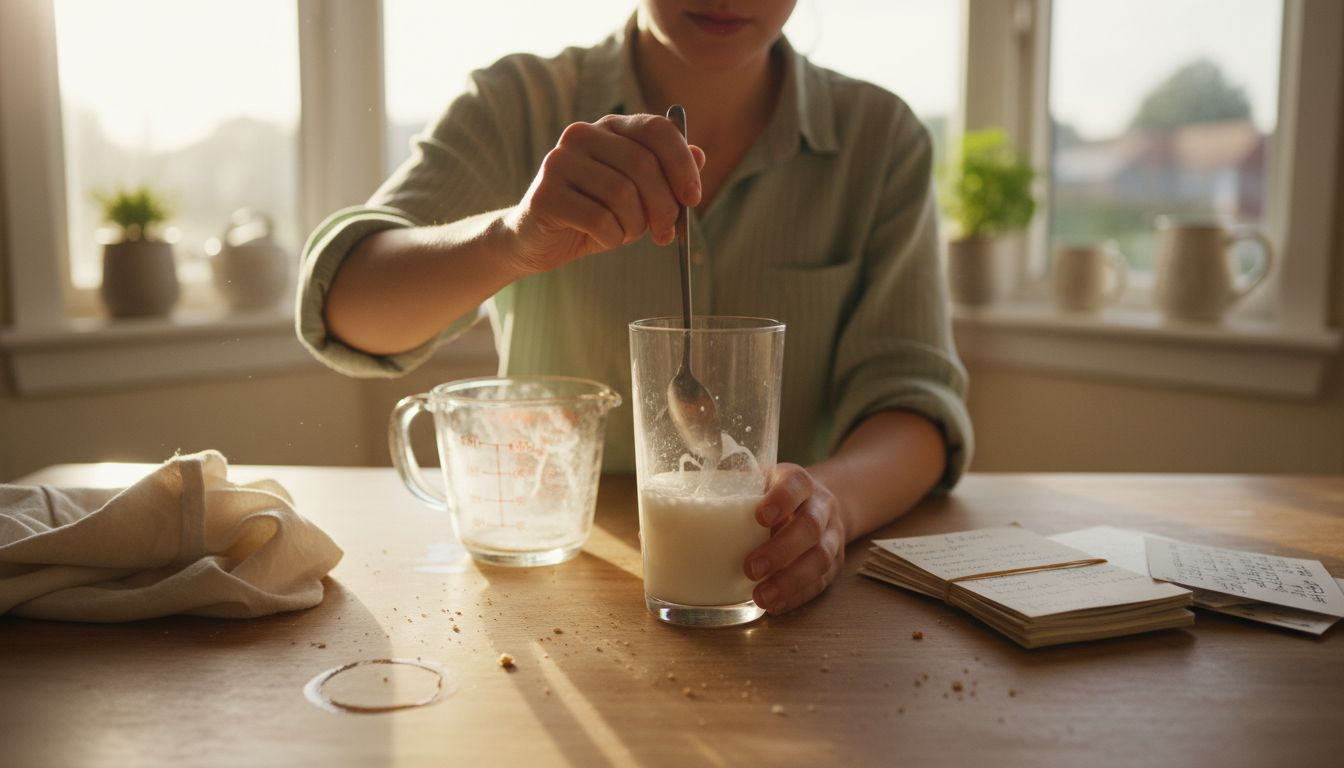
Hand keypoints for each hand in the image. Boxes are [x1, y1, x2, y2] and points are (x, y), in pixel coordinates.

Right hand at [502, 113, 705, 274]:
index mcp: (609, 128)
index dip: (681, 163)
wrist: (537, 241)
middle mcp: (581, 135)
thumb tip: (701, 156)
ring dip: (635, 225)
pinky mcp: (544, 194)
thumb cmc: (594, 215)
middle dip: (664, 206)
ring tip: (627, 234)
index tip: (693, 198)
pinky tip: (605, 239)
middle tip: (666, 233)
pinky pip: (598, 218)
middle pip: (643, 165)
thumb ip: (666, 176)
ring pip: (623, 194)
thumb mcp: (637, 196)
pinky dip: (612, 237)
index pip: (656, 129)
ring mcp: (559, 162)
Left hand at [745, 464, 846, 614]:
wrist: (819, 505)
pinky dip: (798, 595)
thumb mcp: (761, 482)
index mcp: (801, 483)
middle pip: (810, 527)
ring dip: (790, 581)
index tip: (760, 516)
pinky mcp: (834, 563)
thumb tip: (692, 504)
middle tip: (751, 569)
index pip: (797, 484)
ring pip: (820, 559)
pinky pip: (821, 581)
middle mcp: (821, 507)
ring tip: (761, 597)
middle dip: (781, 550)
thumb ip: (737, 489)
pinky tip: (776, 605)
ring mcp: (832, 537)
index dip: (782, 499)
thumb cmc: (777, 495)